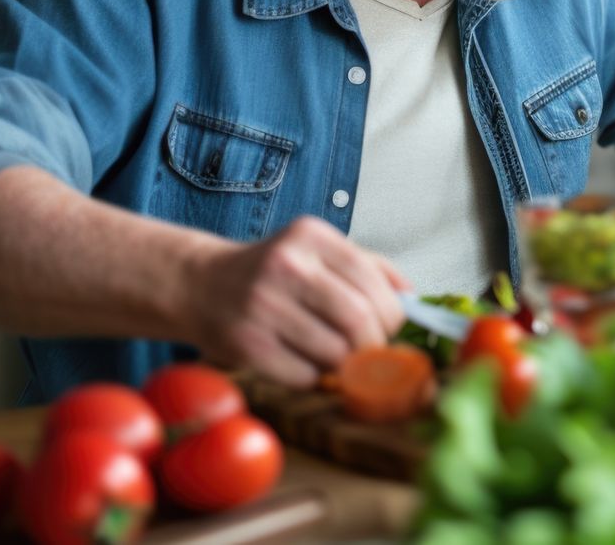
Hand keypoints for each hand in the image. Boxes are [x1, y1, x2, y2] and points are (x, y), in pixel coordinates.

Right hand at [183, 216, 409, 387]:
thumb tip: (413, 298)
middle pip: (359, 320)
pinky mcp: (246, 343)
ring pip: (335, 352)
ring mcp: (263, 305)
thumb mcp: (318, 251)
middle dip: (374, 344)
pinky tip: (304, 362)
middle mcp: (287, 266)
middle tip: (369, 350)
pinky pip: (304, 375)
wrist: (200, 285)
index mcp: (311, 237)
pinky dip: (315, 377)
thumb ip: (369, 267)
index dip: (392, 314)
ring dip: (345, 364)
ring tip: (336, 356)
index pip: (373, 281)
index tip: (389, 326)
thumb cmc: (271, 272)